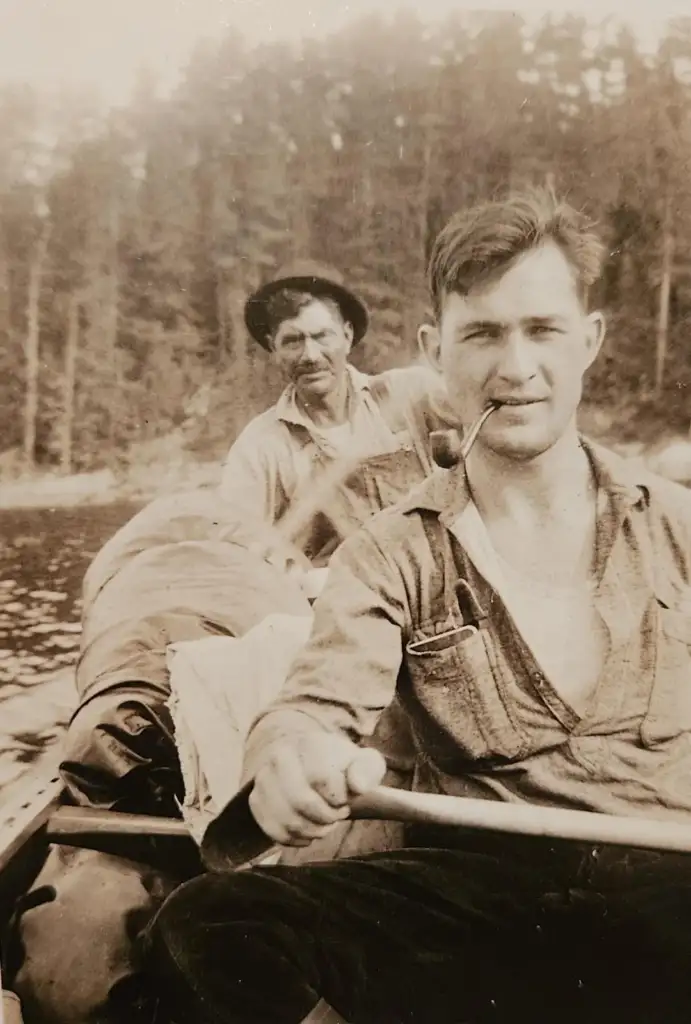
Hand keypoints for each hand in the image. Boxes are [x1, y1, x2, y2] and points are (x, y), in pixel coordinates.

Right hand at [249, 732, 385, 845]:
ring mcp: (264, 779)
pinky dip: (296, 839)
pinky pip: (274, 832)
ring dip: (313, 830)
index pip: (321, 779)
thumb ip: (369, 769)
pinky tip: (308, 831)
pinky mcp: (256, 801)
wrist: (316, 769)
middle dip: (326, 817)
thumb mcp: (365, 763)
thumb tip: (358, 786)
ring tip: (325, 824)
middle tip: (337, 815)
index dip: (339, 799)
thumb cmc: (344, 769)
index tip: (346, 799)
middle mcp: (280, 757)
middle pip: (301, 801)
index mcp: (308, 743)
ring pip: (287, 820)